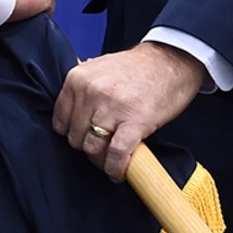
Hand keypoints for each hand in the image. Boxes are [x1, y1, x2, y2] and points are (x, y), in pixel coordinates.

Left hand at [53, 41, 205, 180]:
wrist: (171, 60)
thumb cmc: (137, 67)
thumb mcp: (99, 67)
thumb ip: (82, 86)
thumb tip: (68, 109)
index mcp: (77, 78)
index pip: (60, 122)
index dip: (73, 134)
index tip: (85, 137)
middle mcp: (90, 91)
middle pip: (75, 138)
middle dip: (88, 147)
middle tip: (102, 147)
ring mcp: (111, 107)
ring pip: (92, 149)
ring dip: (101, 161)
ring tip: (111, 160)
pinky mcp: (134, 122)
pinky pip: (116, 154)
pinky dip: (115, 168)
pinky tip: (118, 172)